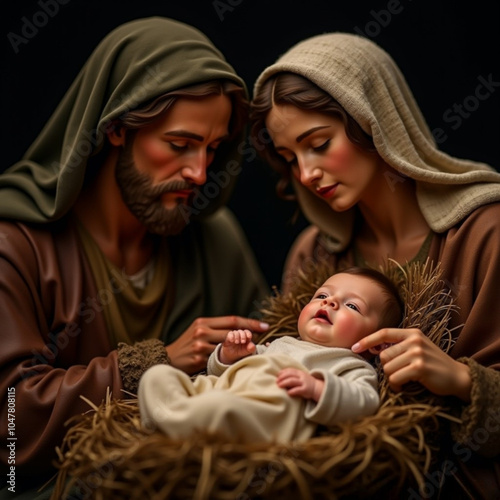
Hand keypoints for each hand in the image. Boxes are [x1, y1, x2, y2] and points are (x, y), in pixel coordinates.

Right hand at [167, 316, 268, 373]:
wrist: (167, 359)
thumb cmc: (187, 345)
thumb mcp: (199, 331)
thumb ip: (216, 329)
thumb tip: (242, 330)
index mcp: (203, 322)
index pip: (232, 320)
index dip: (250, 323)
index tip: (265, 326)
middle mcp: (202, 331)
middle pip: (233, 332)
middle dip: (250, 337)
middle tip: (261, 341)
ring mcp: (200, 346)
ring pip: (229, 347)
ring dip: (241, 350)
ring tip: (250, 352)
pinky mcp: (199, 360)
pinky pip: (220, 360)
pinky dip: (229, 361)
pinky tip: (234, 362)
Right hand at [219, 329, 255, 363]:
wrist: (232, 354)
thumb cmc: (241, 351)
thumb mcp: (247, 351)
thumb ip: (251, 349)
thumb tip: (253, 346)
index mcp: (246, 336)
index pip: (247, 332)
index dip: (248, 333)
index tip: (249, 337)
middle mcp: (240, 334)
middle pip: (242, 331)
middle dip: (243, 336)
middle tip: (243, 342)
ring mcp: (234, 335)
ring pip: (236, 332)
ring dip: (237, 337)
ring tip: (237, 342)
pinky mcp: (229, 337)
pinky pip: (230, 334)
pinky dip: (231, 336)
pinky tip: (232, 341)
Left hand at [276, 368, 324, 401]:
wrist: (317, 388)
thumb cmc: (305, 383)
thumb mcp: (300, 377)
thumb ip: (293, 376)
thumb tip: (280, 378)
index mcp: (299, 372)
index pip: (290, 370)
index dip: (283, 372)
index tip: (277, 375)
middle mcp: (301, 376)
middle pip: (289, 375)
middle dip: (282, 378)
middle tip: (276, 381)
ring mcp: (303, 382)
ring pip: (292, 381)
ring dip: (284, 383)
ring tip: (279, 386)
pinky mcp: (305, 390)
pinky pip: (298, 390)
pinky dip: (292, 391)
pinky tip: (288, 393)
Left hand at [352, 328, 470, 401]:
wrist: (457, 377)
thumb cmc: (432, 364)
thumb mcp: (416, 349)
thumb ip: (398, 346)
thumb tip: (372, 350)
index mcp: (411, 333)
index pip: (383, 333)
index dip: (367, 340)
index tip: (354, 347)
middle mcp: (414, 340)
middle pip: (383, 355)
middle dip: (387, 368)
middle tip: (399, 374)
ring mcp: (417, 353)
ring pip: (388, 368)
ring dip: (392, 378)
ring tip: (403, 380)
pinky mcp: (419, 367)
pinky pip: (395, 378)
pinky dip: (396, 386)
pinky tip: (404, 386)